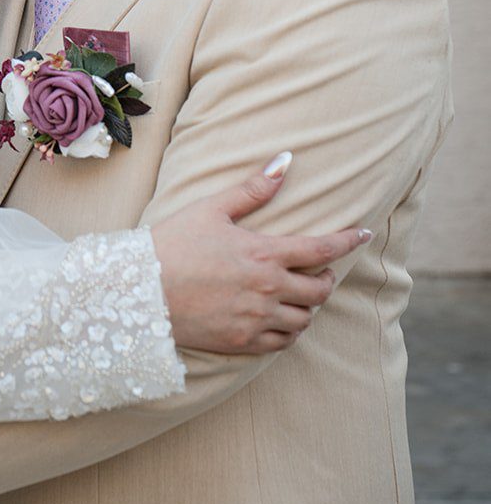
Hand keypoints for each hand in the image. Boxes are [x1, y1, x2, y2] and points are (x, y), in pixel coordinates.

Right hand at [149, 154, 372, 354]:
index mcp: (264, 253)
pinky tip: (281, 319)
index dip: (348, 240)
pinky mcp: (243, 342)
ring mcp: (257, 319)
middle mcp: (268, 289)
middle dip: (326, 278)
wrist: (139, 292)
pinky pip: (283, 342)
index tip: (364, 234)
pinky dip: (289, 330)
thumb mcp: (212, 208)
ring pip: (304, 319)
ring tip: (299, 294)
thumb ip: (253, 189)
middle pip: (319, 290)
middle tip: (320, 269)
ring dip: (308, 305)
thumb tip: (286, 161)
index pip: (321, 248)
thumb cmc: (173, 243)